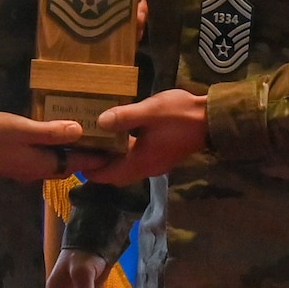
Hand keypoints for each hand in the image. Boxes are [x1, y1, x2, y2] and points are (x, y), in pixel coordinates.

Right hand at [0, 112, 101, 181]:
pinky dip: (56, 147)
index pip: (79, 163)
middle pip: (70, 164)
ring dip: (72, 150)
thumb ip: (51, 132)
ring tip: (87, 133)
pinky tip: (57, 133)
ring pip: (57, 161)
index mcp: (43, 165)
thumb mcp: (24, 130)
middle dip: (88, 153)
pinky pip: (44, 156)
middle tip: (106, 137)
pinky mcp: (16, 161)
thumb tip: (81, 131)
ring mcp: (26, 168)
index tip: (117, 147)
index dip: (98, 156)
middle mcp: (38, 171)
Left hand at [85, 89, 210, 183]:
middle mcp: (146, 168)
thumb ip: (124, 117)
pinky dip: (124, 151)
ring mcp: (155, 162)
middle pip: (115, 174)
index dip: (90, 170)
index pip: (107, 176)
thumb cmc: (181, 115)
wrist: (212, 119)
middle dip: (99, 164)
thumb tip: (99, 122)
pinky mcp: (161, 155)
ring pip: (126, 166)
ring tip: (98, 137)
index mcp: (140, 162)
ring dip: (112, 157)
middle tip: (84, 145)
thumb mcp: (150, 112)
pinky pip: (136, 158)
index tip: (76, 156)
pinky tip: (120, 133)